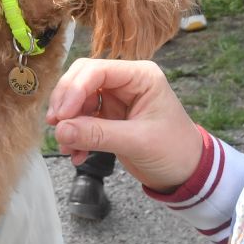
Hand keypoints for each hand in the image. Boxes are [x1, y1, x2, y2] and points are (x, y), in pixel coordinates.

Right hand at [44, 57, 202, 190]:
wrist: (187, 173)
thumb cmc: (174, 151)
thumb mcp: (137, 142)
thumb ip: (98, 135)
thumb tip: (60, 130)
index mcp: (140, 76)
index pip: (97, 70)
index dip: (74, 90)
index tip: (61, 116)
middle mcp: (126, 82)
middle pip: (83, 80)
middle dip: (66, 103)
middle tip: (55, 126)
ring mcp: (117, 98)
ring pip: (79, 100)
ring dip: (69, 123)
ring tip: (66, 148)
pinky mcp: (110, 116)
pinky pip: (83, 119)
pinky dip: (76, 136)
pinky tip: (76, 155)